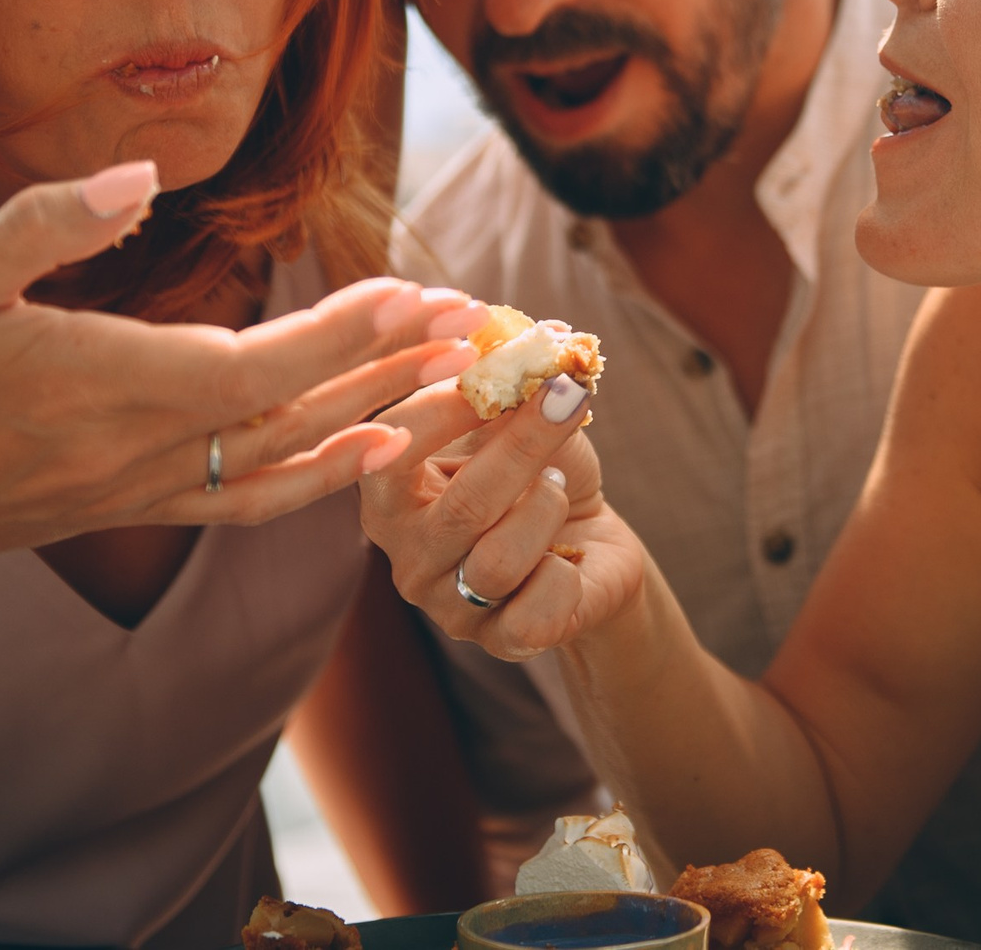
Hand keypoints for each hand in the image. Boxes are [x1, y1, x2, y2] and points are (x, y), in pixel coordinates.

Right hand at [0, 160, 485, 587]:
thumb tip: (141, 177)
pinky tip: (382, 452)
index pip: (256, 366)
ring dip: (381, 414)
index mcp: (105, 384)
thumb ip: (47, 223)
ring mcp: (144, 489)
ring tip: (459, 377)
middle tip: (473, 320)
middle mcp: (141, 450)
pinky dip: (325, 479)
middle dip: (391, 362)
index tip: (407, 291)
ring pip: (289, 457)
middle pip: (296, 410)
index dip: (341, 334)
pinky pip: (251, 501)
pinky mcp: (137, 507)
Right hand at [360, 373, 644, 659]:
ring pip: (501, 559)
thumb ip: (510, 380)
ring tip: (553, 488)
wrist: (590, 541)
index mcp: (391, 494)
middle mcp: (406, 556)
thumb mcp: (521, 417)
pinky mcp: (500, 641)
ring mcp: (448, 606)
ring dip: (545, 507)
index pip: (391, 448)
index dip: (441, 404)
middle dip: (524, 444)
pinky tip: (564, 555)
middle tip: (567, 395)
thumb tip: (534, 338)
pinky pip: (537, 609)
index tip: (490, 360)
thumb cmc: (539, 469)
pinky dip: (565, 570)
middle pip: (463, 506)